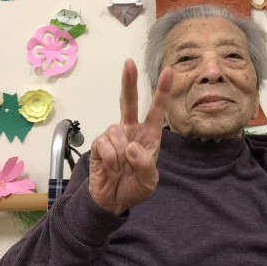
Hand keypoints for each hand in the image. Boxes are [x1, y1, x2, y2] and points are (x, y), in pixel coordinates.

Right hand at [88, 59, 172, 215]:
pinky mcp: (98, 144)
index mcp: (149, 136)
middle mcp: (131, 131)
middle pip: (128, 102)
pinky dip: (109, 158)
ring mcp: (113, 136)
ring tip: (120, 168)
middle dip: (128, 82)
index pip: (156, 111)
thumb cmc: (134, 187)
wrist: (112, 201)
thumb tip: (130, 147)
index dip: (162, 92)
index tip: (168, 72)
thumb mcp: (148, 182)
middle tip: (129, 63)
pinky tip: (110, 167)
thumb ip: (145, 165)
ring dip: (119, 154)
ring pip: (116, 131)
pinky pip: (103, 144)